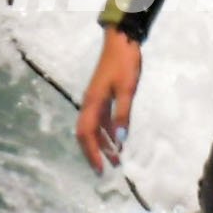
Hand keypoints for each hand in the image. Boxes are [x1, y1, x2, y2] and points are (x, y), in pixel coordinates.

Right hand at [75, 27, 141, 171]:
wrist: (122, 41)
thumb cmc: (124, 63)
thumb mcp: (126, 89)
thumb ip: (122, 115)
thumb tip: (120, 141)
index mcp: (92, 103)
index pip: (86, 134)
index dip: (91, 153)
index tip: (99, 170)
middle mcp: (90, 103)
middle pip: (86, 134)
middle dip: (94, 153)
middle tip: (104, 171)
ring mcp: (96, 100)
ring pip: (95, 128)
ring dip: (104, 144)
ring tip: (116, 160)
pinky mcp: (103, 96)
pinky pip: (102, 120)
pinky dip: (108, 133)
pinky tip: (118, 141)